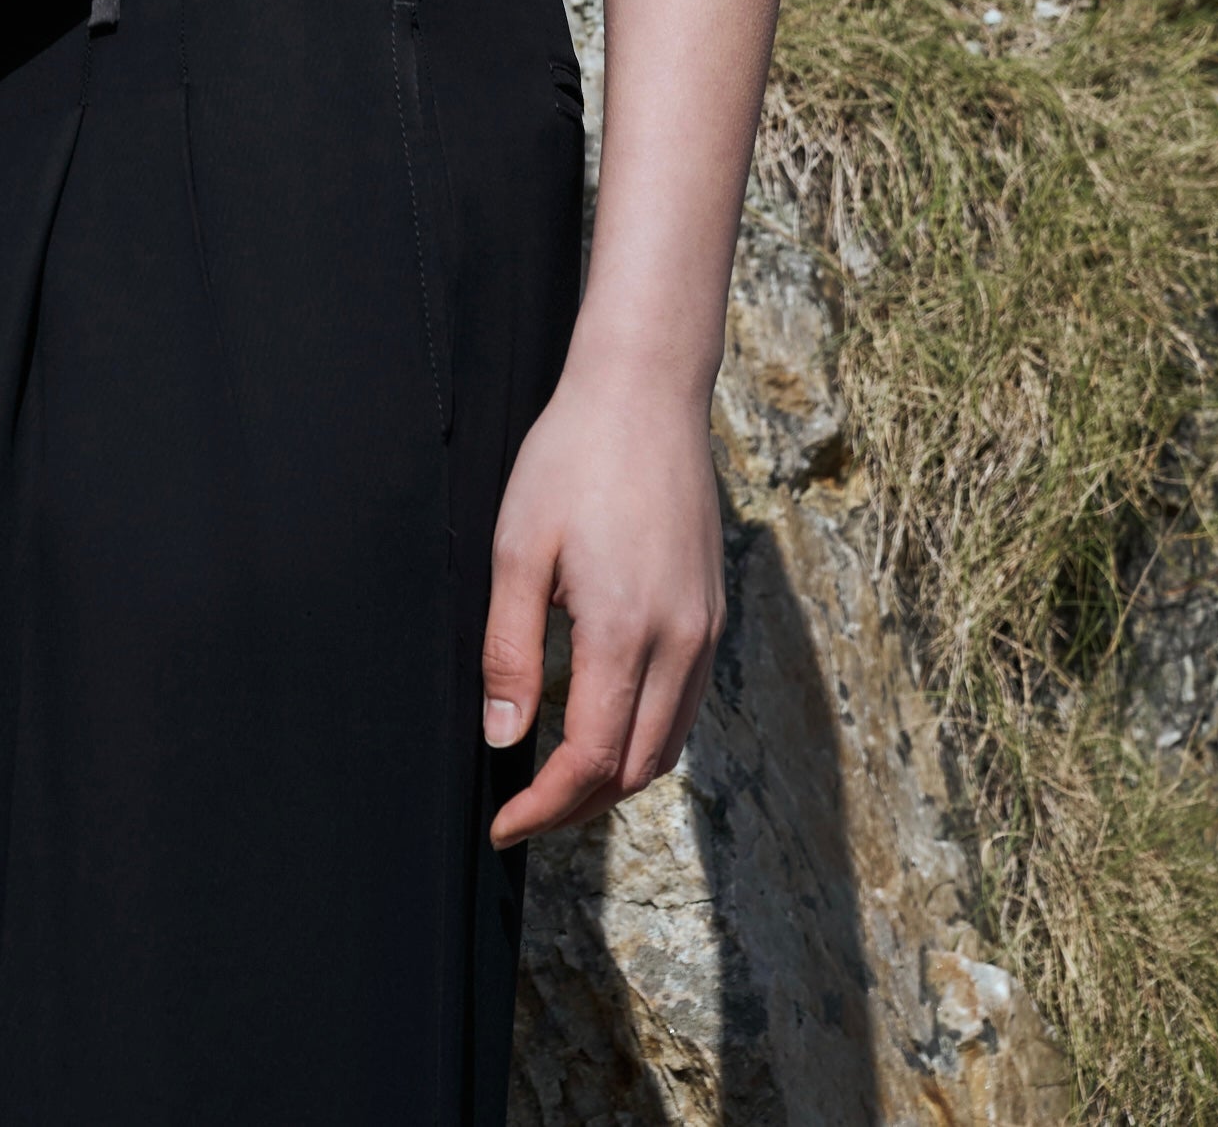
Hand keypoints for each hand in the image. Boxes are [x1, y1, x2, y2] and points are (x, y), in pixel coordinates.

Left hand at [480, 363, 724, 847]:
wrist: (646, 392)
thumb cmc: (572, 458)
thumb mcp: (517, 547)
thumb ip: (510, 649)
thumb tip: (504, 739)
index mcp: (624, 630)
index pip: (589, 760)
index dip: (543, 807)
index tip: (502, 825)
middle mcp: (680, 643)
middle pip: (635, 769)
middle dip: (577, 807)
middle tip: (522, 810)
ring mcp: (706, 630)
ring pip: (668, 746)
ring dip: (614, 779)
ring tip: (556, 781)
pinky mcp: (714, 613)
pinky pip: (687, 706)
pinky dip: (646, 737)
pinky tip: (604, 723)